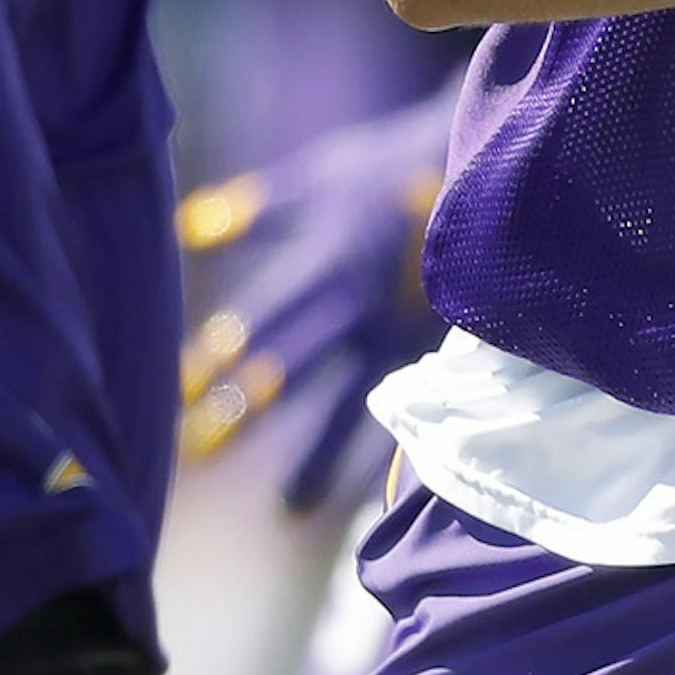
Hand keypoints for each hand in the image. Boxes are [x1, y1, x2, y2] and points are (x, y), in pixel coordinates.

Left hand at [177, 90, 454, 515]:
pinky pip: (411, 412)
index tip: (180, 392)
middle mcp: (360, 306)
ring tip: (290, 505)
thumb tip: (186, 230)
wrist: (493, 174)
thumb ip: (256, 210)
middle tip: (196, 451)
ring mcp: (403, 334)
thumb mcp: (323, 178)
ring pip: (353, 405)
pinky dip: (388, 453)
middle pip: (292, 367)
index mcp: (327, 259)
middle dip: (243, 410)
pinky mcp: (440, 350)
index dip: (219, 354)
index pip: (261, 317)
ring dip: (317, 458)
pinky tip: (371, 495)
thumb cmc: (397, 168)